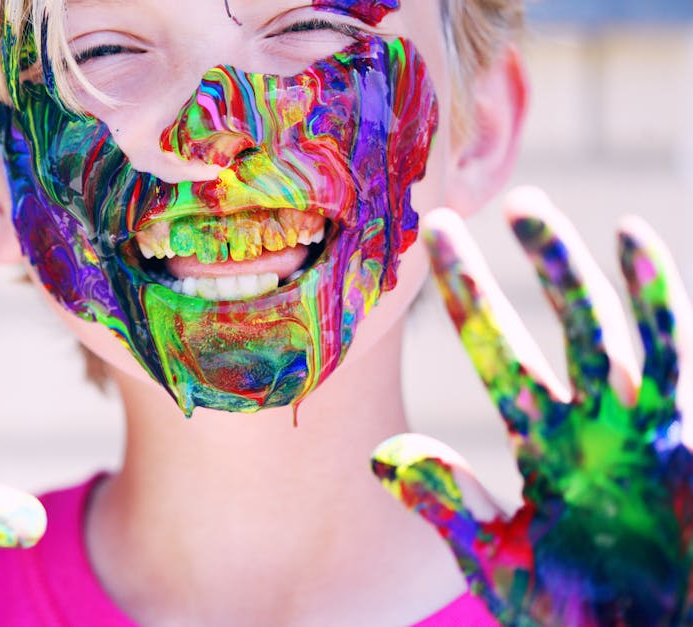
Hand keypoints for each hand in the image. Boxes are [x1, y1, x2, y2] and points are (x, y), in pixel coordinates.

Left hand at [371, 188, 692, 624]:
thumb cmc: (583, 618)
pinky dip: (655, 298)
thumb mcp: (498, 561)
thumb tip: (377, 456)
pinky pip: (668, 354)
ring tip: (524, 209)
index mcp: (544, 444)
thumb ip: (447, 505)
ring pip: (601, 326)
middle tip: (453, 214)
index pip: (495, 354)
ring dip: (565, 268)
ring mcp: (639, 424)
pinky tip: (630, 238)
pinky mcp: (681, 438)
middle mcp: (589, 421)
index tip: (424, 247)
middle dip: (507, 272)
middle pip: (546, 325)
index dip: (463, 300)